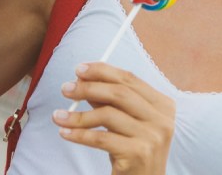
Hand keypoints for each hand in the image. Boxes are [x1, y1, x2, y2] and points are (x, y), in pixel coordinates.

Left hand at [52, 62, 173, 174]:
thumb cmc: (133, 152)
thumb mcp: (126, 123)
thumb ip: (110, 101)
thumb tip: (84, 80)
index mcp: (163, 106)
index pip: (130, 79)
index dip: (102, 71)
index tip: (79, 69)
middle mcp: (163, 119)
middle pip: (119, 93)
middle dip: (88, 87)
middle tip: (66, 88)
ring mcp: (152, 137)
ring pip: (108, 115)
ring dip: (78, 115)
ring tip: (58, 115)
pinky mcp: (138, 154)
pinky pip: (101, 138)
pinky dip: (79, 134)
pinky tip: (65, 132)